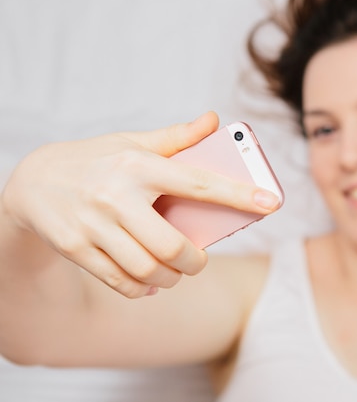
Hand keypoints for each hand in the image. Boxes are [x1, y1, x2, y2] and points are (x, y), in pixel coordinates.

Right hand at [1, 112, 279, 297]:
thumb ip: (176, 137)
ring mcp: (94, 224)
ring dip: (170, 280)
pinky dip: (141, 289)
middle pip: (173, 246)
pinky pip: (120, 282)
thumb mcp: (132, 142)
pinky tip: (146, 283)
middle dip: (195, 263)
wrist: (31, 183)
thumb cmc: (95, 161)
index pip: (198, 182)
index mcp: (139, 164)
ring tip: (174, 272)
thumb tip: (214, 120)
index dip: (238, 195)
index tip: (272, 202)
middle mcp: (117, 195)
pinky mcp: (76, 248)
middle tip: (198, 261)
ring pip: (148, 270)